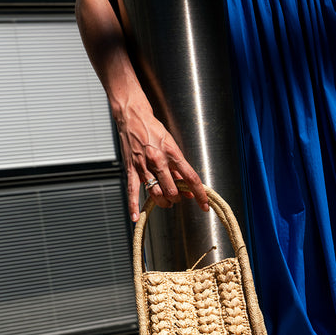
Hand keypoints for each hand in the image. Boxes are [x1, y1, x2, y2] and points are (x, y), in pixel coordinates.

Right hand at [116, 104, 208, 220]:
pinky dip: (134, 206)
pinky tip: (135, 217)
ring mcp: (143, 165)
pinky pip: (133, 190)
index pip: (191, 177)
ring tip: (166, 201)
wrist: (133, 117)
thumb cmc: (154, 130)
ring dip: (163, 202)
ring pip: (156, 193)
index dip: (200, 193)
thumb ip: (179, 168)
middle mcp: (158, 160)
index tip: (204, 205)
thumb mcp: (172, 145)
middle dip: (177, 198)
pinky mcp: (131, 169)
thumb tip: (188, 189)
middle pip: (172, 190)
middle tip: (177, 197)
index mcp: (172, 153)